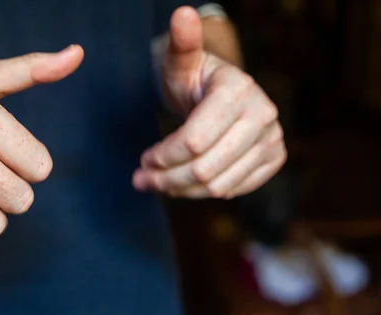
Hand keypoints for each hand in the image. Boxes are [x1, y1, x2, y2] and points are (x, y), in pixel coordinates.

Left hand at [133, 7, 285, 198]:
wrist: (223, 96)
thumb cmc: (195, 79)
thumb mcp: (182, 62)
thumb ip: (182, 43)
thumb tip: (182, 13)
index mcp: (238, 91)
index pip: (194, 141)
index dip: (163, 157)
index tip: (143, 160)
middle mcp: (263, 116)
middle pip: (204, 168)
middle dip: (167, 179)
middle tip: (142, 180)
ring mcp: (272, 140)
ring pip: (218, 185)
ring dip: (181, 190)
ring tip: (158, 184)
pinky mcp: (274, 159)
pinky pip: (234, 190)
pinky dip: (203, 193)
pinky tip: (183, 185)